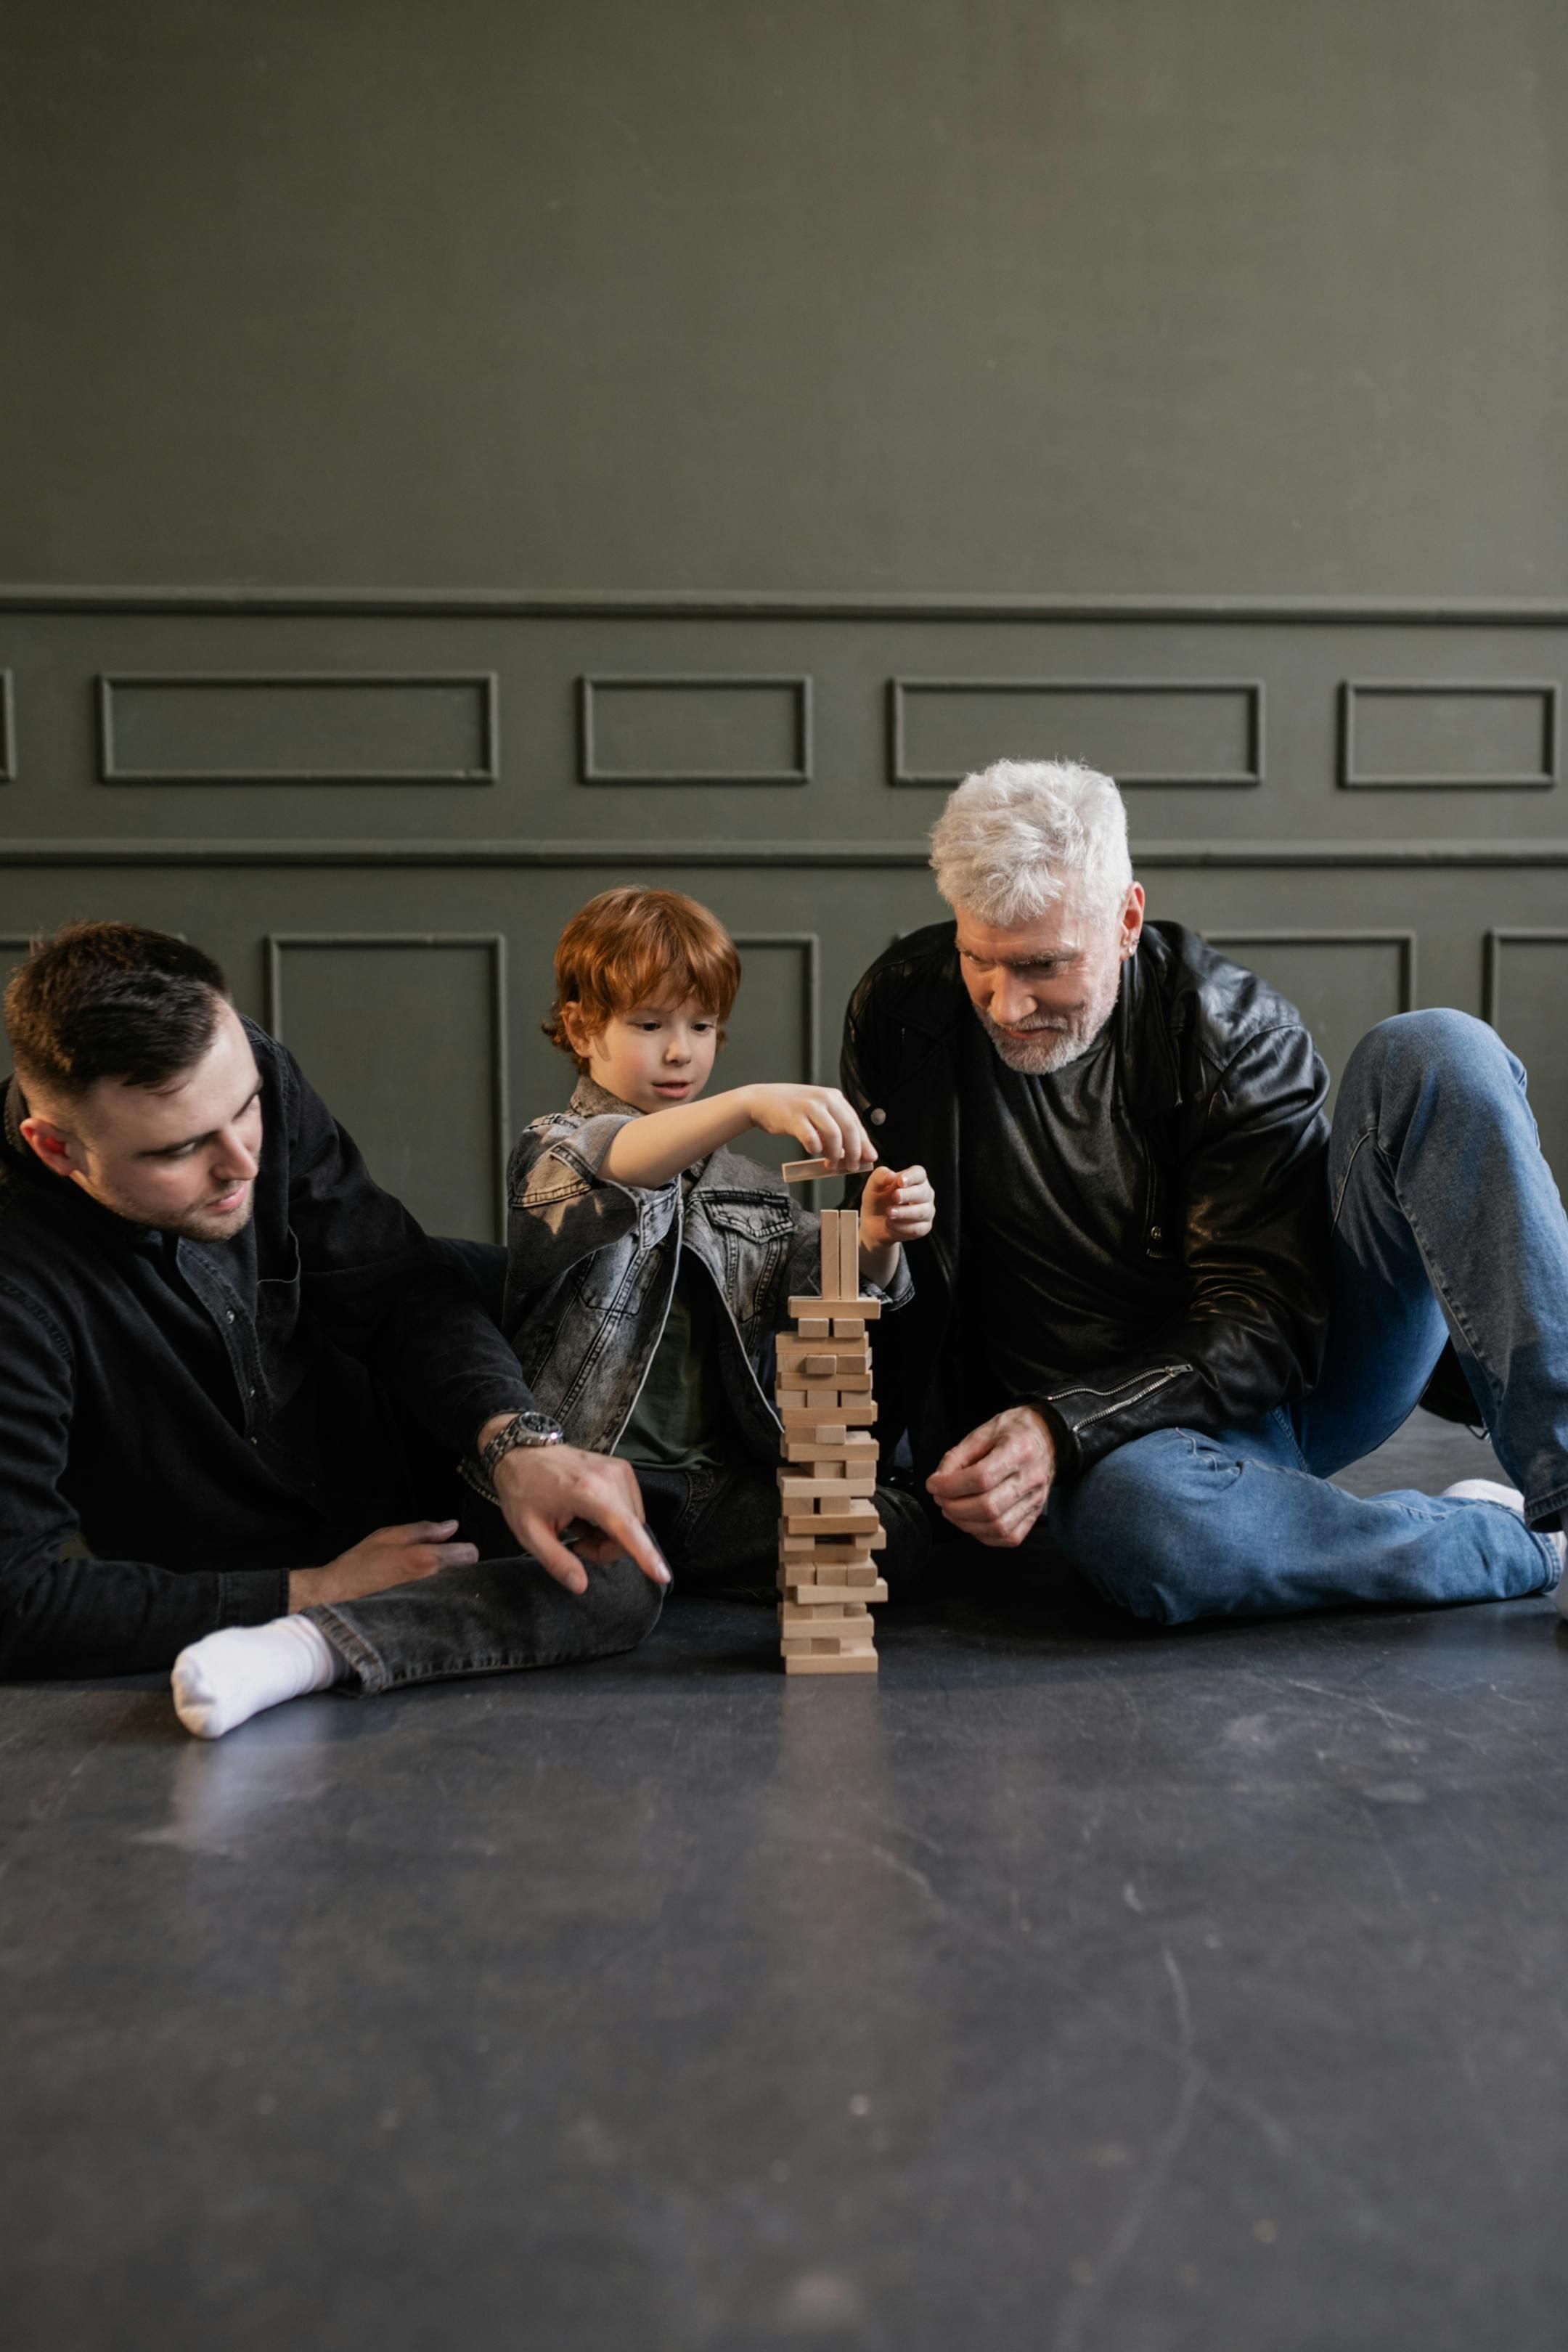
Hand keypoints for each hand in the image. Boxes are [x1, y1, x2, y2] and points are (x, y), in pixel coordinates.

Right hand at [289, 1519, 478, 1610]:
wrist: (334, 1597)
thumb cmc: (359, 1564)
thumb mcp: (388, 1536)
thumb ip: (424, 1530)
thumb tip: (451, 1527)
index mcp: (425, 1559)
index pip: (469, 1554)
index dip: (463, 1550)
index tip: (453, 1550)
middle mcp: (431, 1583)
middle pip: (467, 1574)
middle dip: (459, 1568)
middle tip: (439, 1567)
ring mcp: (427, 1604)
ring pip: (455, 1591)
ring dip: (449, 1585)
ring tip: (429, 1583)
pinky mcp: (420, 1619)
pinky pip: (442, 1607)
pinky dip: (438, 1601)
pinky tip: (423, 1598)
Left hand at [491, 1441, 671, 1595]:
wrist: (521, 1451)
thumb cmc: (522, 1491)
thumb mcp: (529, 1532)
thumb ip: (556, 1561)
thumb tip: (580, 1586)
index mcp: (587, 1491)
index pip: (625, 1528)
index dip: (645, 1555)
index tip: (663, 1575)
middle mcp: (610, 1477)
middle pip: (630, 1532)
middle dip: (608, 1549)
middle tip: (577, 1545)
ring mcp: (619, 1470)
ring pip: (633, 1522)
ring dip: (612, 1536)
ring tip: (580, 1528)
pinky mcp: (622, 1468)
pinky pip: (631, 1507)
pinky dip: (615, 1520)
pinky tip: (589, 1516)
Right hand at [740, 1083, 875, 1171]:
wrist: (761, 1100)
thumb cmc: (791, 1110)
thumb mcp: (817, 1113)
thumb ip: (834, 1128)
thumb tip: (854, 1153)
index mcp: (834, 1097)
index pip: (856, 1122)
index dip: (864, 1143)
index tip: (870, 1158)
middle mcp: (825, 1099)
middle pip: (849, 1129)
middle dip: (854, 1152)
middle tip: (852, 1167)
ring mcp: (809, 1106)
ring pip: (833, 1135)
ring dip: (835, 1155)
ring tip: (831, 1165)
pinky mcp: (794, 1117)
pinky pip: (811, 1138)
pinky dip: (815, 1149)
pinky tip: (813, 1152)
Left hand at [858, 1163, 933, 1252]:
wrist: (873, 1223)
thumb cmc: (877, 1199)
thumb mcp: (874, 1186)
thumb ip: (880, 1176)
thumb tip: (890, 1175)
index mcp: (915, 1179)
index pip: (919, 1173)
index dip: (912, 1177)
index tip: (900, 1181)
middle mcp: (925, 1194)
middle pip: (924, 1192)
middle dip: (908, 1195)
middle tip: (895, 1197)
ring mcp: (927, 1211)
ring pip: (922, 1212)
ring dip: (904, 1212)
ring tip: (889, 1213)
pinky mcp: (923, 1228)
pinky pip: (917, 1229)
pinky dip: (902, 1227)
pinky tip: (889, 1224)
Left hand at [925, 1406, 1055, 1546]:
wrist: (1047, 1438)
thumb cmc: (1013, 1432)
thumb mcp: (982, 1432)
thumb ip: (957, 1457)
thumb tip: (938, 1482)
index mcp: (1019, 1451)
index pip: (981, 1478)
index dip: (951, 1485)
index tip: (934, 1484)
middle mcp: (1031, 1479)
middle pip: (989, 1507)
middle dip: (955, 1507)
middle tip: (941, 1497)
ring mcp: (1035, 1500)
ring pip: (997, 1527)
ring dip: (965, 1523)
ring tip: (952, 1509)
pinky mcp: (1035, 1515)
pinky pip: (1009, 1537)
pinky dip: (984, 1535)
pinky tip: (971, 1520)